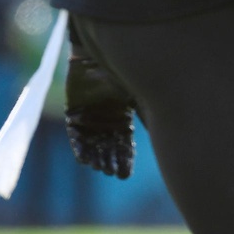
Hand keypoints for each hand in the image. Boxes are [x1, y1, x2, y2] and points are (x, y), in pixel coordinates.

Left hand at [65, 52, 135, 179]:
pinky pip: (76, 137)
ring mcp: (88, 120)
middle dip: (110, 161)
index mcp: (122, 118)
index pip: (124, 145)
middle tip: (113, 173)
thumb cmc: (118, 74)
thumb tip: (160, 129)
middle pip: (108, 148)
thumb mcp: (135, 94)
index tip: (125, 175)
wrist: (94, 58)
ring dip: (96, 158)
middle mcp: (105, 122)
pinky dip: (81, 148)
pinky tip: (85, 160)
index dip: (124, 160)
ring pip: (93, 145)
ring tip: (101, 169)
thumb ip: (144, 112)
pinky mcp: (73, 116)